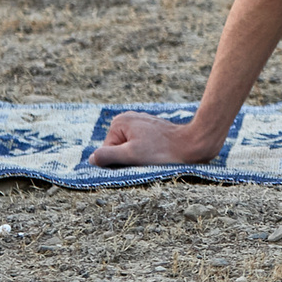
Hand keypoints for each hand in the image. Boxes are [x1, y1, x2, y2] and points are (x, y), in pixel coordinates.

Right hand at [89, 110, 215, 167]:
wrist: (191, 145)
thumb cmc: (161, 151)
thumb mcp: (130, 155)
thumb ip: (107, 156)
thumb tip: (91, 159)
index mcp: (119, 122)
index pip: (107, 151)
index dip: (119, 162)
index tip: (135, 161)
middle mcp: (128, 119)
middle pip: (117, 149)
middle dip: (128, 158)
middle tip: (145, 159)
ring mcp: (140, 123)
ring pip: (129, 149)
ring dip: (138, 157)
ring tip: (153, 156)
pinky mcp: (151, 130)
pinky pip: (140, 146)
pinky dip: (146, 153)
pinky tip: (158, 154)